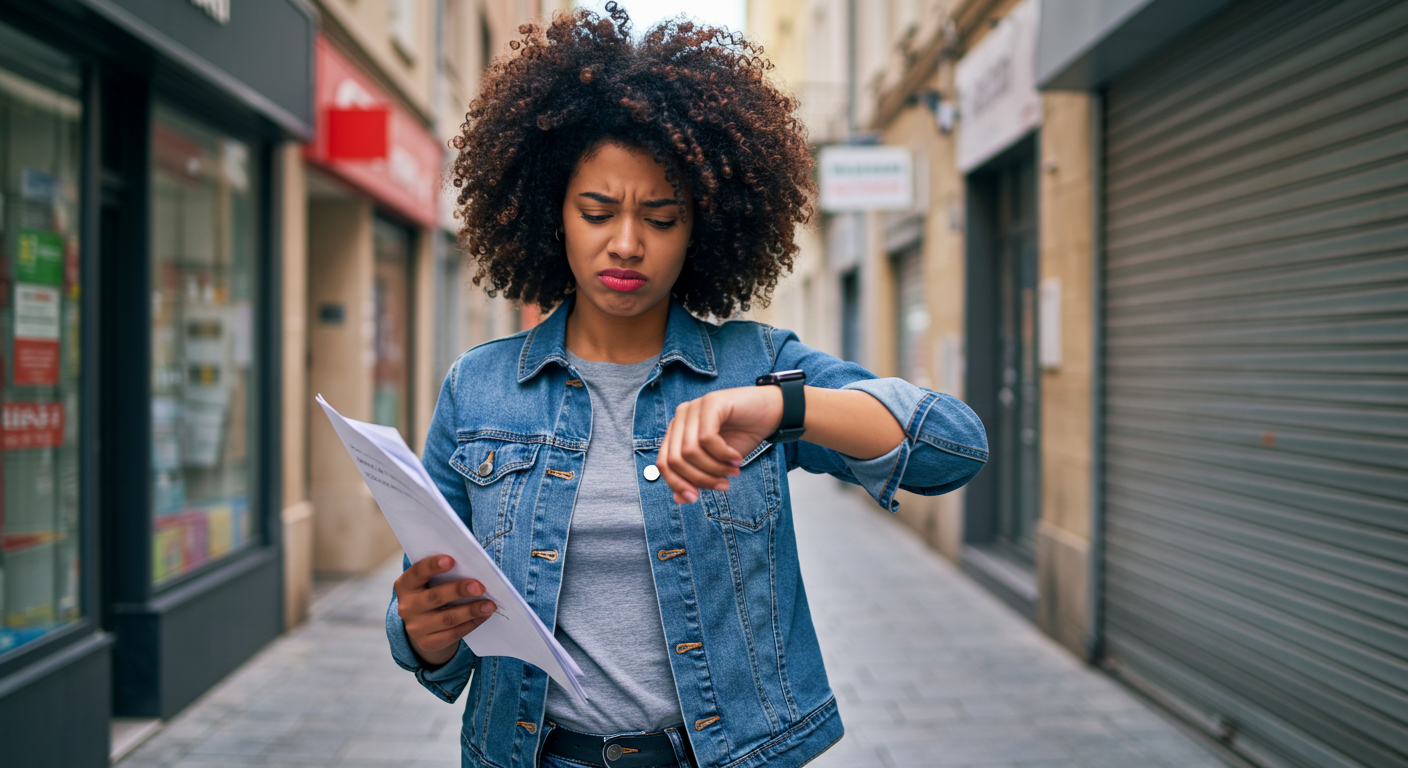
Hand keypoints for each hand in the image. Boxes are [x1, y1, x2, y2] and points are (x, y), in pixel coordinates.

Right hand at [394, 555, 496, 666]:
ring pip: (448, 618)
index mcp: (405, 585)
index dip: (432, 566)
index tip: (451, 560)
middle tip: (480, 587)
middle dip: (459, 590)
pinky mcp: (428, 643)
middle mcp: (407, 607)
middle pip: (436, 597)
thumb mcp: (428, 582)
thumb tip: (473, 569)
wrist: (421, 624)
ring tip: (490, 605)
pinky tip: (484, 615)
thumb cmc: (431, 592)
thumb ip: (442, 574)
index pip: (417, 573)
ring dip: (472, 610)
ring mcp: (416, 628)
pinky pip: (453, 634)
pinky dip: (472, 623)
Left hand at [656, 386, 782, 503]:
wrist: (771, 413)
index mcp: (677, 431)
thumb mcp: (717, 463)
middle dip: (699, 479)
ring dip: (714, 468)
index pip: (663, 462)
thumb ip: (697, 477)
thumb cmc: (742, 436)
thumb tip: (679, 499)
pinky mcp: (711, 402)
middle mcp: (681, 417)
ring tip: (733, 472)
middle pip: (675, 459)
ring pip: (690, 451)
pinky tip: (736, 458)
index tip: (695, 499)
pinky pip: (707, 438)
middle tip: (723, 485)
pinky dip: (723, 455)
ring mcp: (695, 407)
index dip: (676, 484)